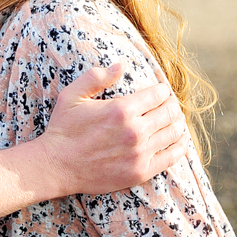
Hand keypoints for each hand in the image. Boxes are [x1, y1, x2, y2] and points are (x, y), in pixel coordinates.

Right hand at [39, 62, 187, 196]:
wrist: (56, 167)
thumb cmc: (63, 130)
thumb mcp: (72, 96)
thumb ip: (96, 77)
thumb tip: (121, 65)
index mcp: (121, 110)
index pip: (158, 94)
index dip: (162, 89)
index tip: (160, 91)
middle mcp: (135, 131)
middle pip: (170, 112)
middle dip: (172, 104)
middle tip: (168, 104)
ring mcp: (140, 153)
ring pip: (174, 133)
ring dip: (177, 123)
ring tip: (174, 120)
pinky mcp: (141, 172)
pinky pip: (172, 157)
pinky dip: (180, 146)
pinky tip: (179, 140)